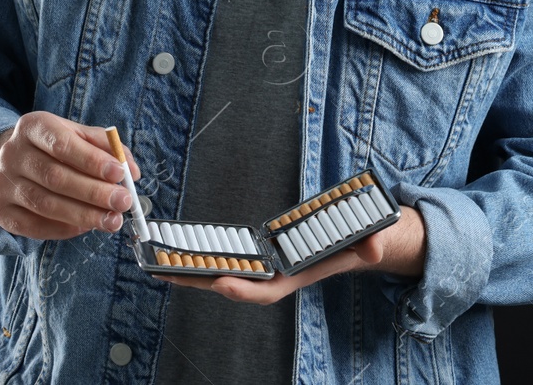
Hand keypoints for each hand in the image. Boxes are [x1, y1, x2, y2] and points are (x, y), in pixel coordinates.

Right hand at [0, 112, 142, 240]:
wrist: (16, 161)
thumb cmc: (55, 147)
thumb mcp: (78, 136)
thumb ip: (107, 148)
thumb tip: (131, 171)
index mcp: (32, 126)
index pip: (62, 144)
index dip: (92, 160)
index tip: (120, 173)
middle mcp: (12, 153)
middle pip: (54, 177)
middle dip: (94, 192)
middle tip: (123, 202)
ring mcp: (3, 183)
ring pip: (46, 204)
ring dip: (84, 215)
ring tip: (112, 220)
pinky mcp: (1, 210)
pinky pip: (35, 226)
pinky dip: (64, 229)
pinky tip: (86, 226)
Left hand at [164, 205, 424, 304]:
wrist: (360, 241)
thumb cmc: (362, 243)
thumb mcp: (372, 241)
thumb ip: (372, 244)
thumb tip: (372, 246)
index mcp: (297, 275)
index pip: (267, 291)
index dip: (244, 290)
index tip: (220, 285)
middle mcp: (277, 274)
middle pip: (234, 283)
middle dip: (201, 282)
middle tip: (165, 275)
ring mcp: (266, 265)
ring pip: (225, 272)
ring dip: (194, 273)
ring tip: (160, 266)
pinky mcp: (261, 253)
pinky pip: (228, 258)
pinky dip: (205, 258)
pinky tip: (181, 253)